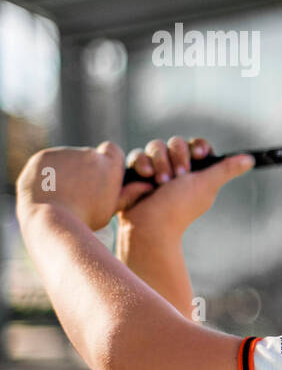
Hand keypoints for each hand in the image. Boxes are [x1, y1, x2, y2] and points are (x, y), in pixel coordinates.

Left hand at [17, 142, 131, 230]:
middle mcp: (90, 153)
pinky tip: (47, 189)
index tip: (100, 175)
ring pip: (66, 159)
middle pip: (87, 156)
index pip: (111, 150)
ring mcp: (65, 153)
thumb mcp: (111, 209)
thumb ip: (129, 193)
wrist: (51, 219)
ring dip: (65, 171)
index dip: (106, 161)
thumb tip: (148, 186)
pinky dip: (47, 173)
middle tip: (77, 192)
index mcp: (110, 165)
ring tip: (60, 194)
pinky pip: (47, 162)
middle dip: (83, 169)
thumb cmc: (86, 218)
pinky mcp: (44, 156)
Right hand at [117, 136, 253, 237]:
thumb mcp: (207, 185)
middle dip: (177, 158)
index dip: (198, 148)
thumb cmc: (180, 207)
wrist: (148, 225)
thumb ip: (226, 170)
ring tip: (160, 182)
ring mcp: (156, 169)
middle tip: (177, 177)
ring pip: (155, 146)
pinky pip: (137, 154)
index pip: (198, 146)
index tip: (199, 155)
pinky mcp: (137, 172)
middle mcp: (176, 168)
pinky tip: (145, 178)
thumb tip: (250, 160)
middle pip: (176, 142)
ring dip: (159, 162)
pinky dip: (142, 163)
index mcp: (196, 171)